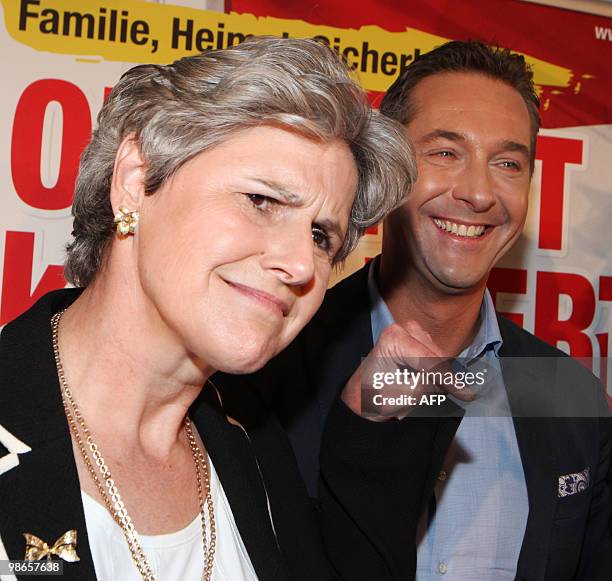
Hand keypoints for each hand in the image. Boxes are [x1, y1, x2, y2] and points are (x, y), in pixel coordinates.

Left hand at [341, 321, 473, 420]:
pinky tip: (423, 384)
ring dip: (437, 378)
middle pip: (438, 357)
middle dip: (443, 380)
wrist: (362, 394)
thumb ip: (429, 386)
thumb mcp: (404, 396)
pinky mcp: (420, 339)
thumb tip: (454, 384)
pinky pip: (437, 358)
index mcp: (394, 339)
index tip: (467, 395)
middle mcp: (404, 329)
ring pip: (440, 358)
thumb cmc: (375, 395)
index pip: (430, 360)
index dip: (449, 379)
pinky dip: (435, 374)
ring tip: (417, 393)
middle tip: (439, 400)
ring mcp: (412, 332)